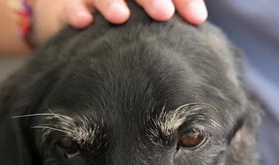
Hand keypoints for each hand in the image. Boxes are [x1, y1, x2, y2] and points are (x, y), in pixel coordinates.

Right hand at [61, 0, 207, 28]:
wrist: (89, 23)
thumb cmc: (136, 30)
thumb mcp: (156, 25)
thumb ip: (174, 27)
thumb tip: (207, 47)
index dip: (184, 0)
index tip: (198, 19)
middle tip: (164, 14)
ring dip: (111, 2)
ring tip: (121, 17)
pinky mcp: (71, 6)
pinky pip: (72, 7)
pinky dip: (76, 12)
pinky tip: (85, 23)